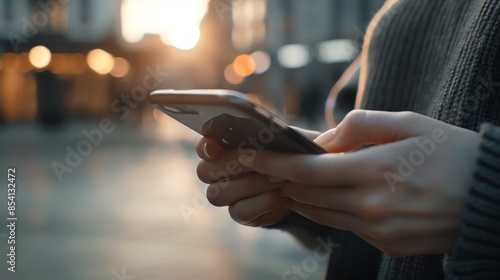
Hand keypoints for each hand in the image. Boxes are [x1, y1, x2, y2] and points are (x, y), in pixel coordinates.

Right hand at [196, 128, 320, 226]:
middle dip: (231, 165)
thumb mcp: (281, 138)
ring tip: (278, 177)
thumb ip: (262, 132)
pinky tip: (278, 195)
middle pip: (204, 171)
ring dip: (250, 184)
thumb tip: (248, 130)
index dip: (205, 147)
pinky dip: (260, 202)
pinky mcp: (240, 213)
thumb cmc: (289, 152)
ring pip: (218, 193)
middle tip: (258, 159)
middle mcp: (217, 171)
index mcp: (223, 146)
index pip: (204, 146)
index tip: (214, 147)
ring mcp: (227, 194)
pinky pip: (239, 211)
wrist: (304, 181)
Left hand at [240, 110, 481, 255]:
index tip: (250, 155)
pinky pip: (343, 225)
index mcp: (375, 171)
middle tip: (267, 163)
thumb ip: (360, 125)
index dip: (273, 163)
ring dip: (300, 195)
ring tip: (291, 178)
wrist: (491, 200)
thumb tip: (323, 140)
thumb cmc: (452, 153)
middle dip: (281, 179)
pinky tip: (329, 194)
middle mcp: (371, 207)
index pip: (306, 171)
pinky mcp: (386, 244)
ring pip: (320, 213)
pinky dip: (328, 209)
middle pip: (305, 195)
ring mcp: (378, 230)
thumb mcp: (409, 123)